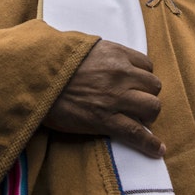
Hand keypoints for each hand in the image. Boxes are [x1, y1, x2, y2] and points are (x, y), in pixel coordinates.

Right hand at [44, 40, 164, 157]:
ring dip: (148, 114)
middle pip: (153, 86)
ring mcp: (115, 98)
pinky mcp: (105, 120)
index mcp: (115, 54)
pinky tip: (158, 149)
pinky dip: (150, 143)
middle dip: (147, 94)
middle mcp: (121, 74)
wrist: (36, 79)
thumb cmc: (53, 61)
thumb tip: (101, 54)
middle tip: (136, 102)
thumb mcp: (79, 45)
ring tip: (140, 119)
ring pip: (152, 107)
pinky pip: (137, 133)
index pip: (146, 64)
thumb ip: (98, 50)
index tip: (136, 83)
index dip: (142, 76)